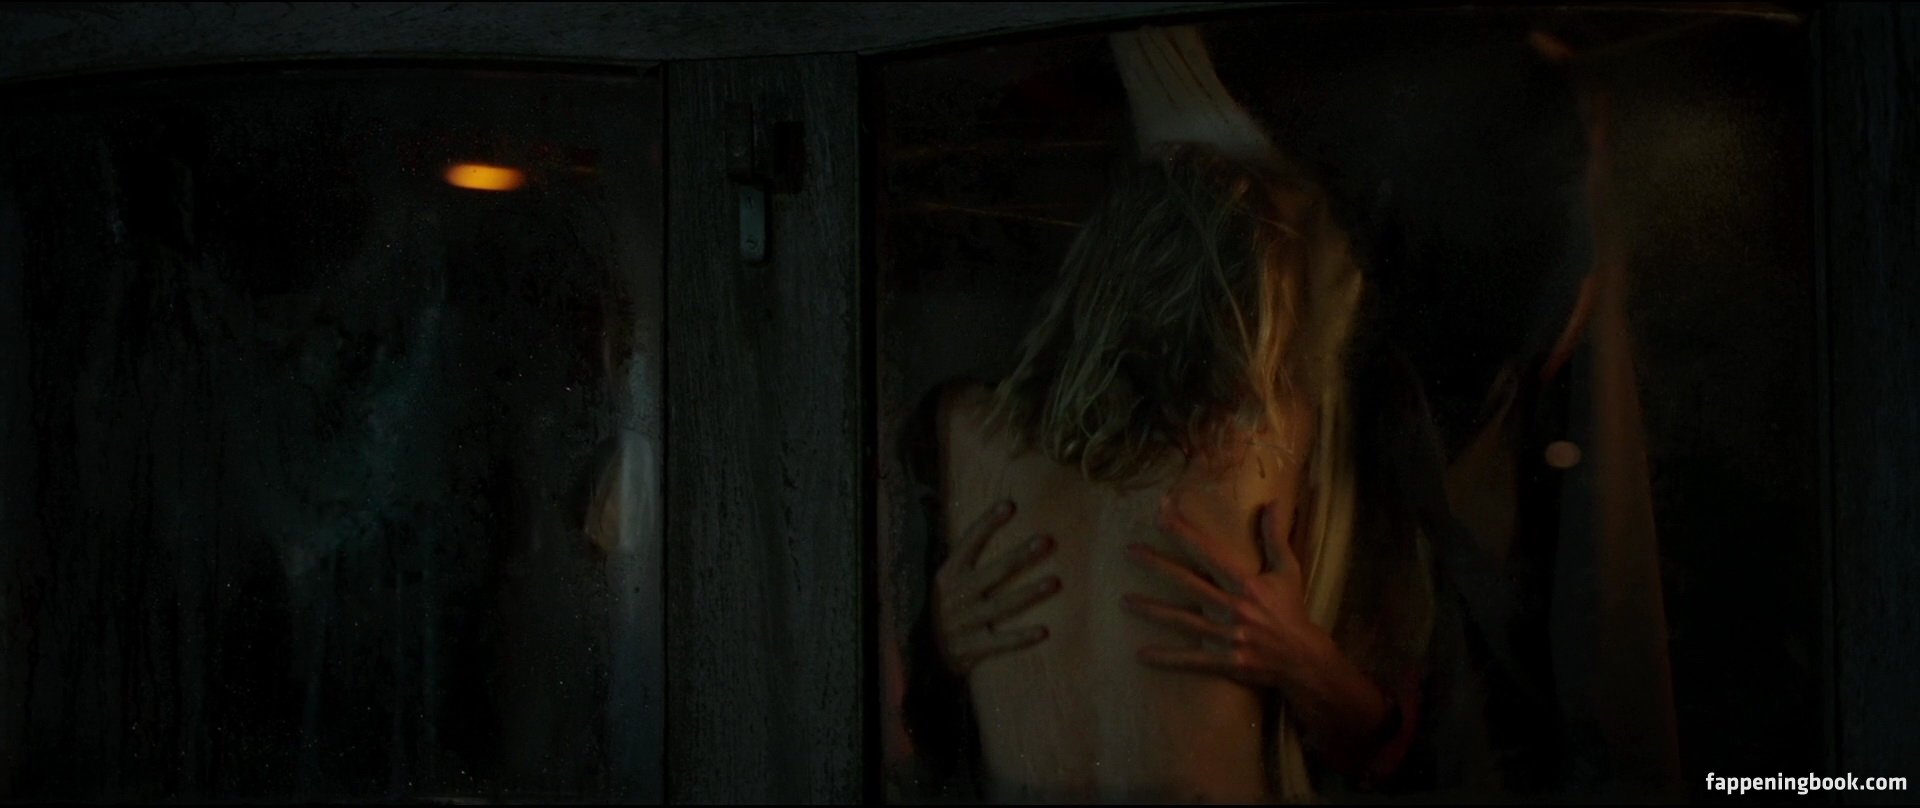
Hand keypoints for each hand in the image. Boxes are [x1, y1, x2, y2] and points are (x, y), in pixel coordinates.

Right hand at [933, 500, 1062, 676]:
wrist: (917, 653)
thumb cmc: (940, 610)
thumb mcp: (943, 582)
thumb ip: (964, 561)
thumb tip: (993, 527)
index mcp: (948, 575)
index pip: (969, 543)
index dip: (988, 523)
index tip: (1010, 505)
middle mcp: (957, 596)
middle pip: (995, 572)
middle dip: (1021, 555)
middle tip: (1047, 540)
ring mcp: (965, 622)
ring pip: (1002, 605)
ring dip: (1029, 593)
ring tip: (1055, 582)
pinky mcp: (972, 648)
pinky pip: (1000, 643)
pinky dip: (1021, 638)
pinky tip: (1044, 631)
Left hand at [1121, 497, 1313, 687]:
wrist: (1303, 659)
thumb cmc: (1291, 610)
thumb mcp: (1287, 570)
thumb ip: (1275, 536)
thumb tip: (1272, 501)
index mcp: (1246, 584)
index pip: (1209, 553)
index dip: (1184, 533)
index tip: (1161, 515)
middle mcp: (1234, 608)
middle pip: (1188, 582)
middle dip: (1157, 565)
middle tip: (1129, 551)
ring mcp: (1228, 637)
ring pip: (1182, 621)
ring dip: (1152, 610)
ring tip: (1124, 600)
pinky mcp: (1225, 661)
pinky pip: (1191, 660)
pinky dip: (1167, 658)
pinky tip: (1141, 654)